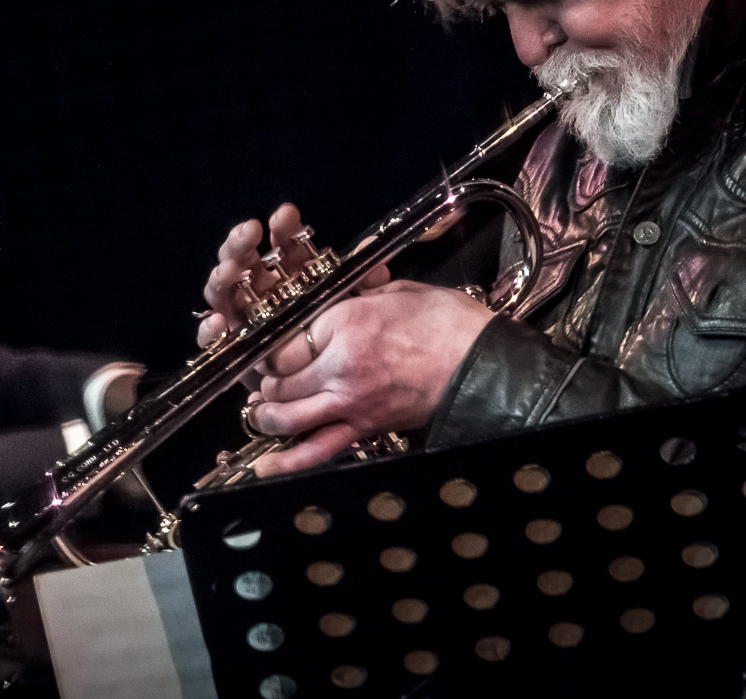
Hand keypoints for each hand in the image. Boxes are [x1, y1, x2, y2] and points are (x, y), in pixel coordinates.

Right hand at [194, 203, 389, 354]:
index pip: (282, 245)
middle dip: (242, 244)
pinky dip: (210, 330)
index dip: (283, 229)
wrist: (321, 392)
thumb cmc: (337, 346)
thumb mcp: (355, 314)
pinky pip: (212, 337)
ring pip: (223, 291)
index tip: (287, 214)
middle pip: (244, 260)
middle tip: (249, 234)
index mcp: (289, 277)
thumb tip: (375, 261)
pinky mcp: (229, 348)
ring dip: (222, 277)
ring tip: (229, 271)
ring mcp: (240, 318)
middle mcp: (259, 292)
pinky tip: (217, 322)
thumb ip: (364, 288)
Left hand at [248, 280, 493, 475]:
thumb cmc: (450, 325)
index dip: (270, 346)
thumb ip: (360, 289)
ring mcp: (351, 402)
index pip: (283, 341)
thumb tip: (347, 279)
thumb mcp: (399, 292)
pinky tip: (265, 467)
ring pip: (286, 416)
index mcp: (346, 322)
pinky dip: (288, 461)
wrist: (485, 365)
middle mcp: (341, 366)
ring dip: (266, 416)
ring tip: (260, 412)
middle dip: (265, 381)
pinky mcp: (365, 428)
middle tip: (263, 379)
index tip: (270, 345)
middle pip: (278, 380)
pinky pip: (318, 450)